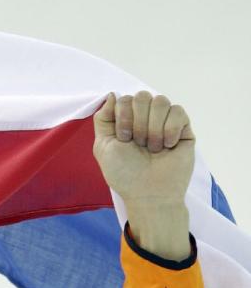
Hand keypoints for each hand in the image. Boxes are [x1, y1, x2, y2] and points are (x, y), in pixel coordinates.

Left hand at [92, 91, 195, 206]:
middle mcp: (145, 119)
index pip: (124, 99)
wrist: (148, 192)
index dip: (123, 117)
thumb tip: (112, 94)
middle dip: (137, 123)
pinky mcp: (183, 128)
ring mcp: (165, 122)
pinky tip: (167, 146)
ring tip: (153, 148)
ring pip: (161, 101)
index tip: (123, 139)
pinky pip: (178, 111)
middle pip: (142, 96)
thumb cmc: (124, 173)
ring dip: (153, 128)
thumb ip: (103, 119)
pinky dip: (170, 130)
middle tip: (139, 144)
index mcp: (126, 121)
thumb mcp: (103, 146)